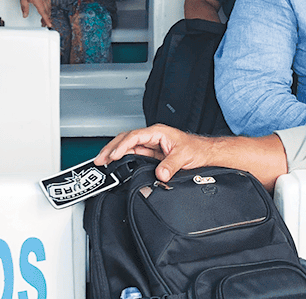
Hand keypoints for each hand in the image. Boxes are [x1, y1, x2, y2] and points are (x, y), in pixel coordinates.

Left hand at [17, 0, 53, 28]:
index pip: (43, 13)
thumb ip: (24, 7)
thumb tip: (25, 15)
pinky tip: (47, 7)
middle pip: (47, 10)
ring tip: (46, 17)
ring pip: (49, 6)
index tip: (49, 25)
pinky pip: (49, 1)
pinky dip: (49, 6)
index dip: (46, 20)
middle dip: (47, 18)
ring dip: (48, 13)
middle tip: (44, 23)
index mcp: (38, 0)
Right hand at [95, 124, 217, 182]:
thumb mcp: (184, 156)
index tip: (114, 156)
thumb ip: (171, 165)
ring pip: (127, 146)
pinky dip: (123, 159)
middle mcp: (152, 136)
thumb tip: (160, 174)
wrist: (205, 153)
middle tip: (100, 159)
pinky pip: (133, 155)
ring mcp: (151, 145)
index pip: (134, 137)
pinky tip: (117, 165)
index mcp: (157, 132)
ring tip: (103, 162)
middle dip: (111, 148)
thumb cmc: (197, 149)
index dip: (122, 146)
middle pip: (126, 139)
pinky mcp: (152, 154)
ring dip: (115, 154)